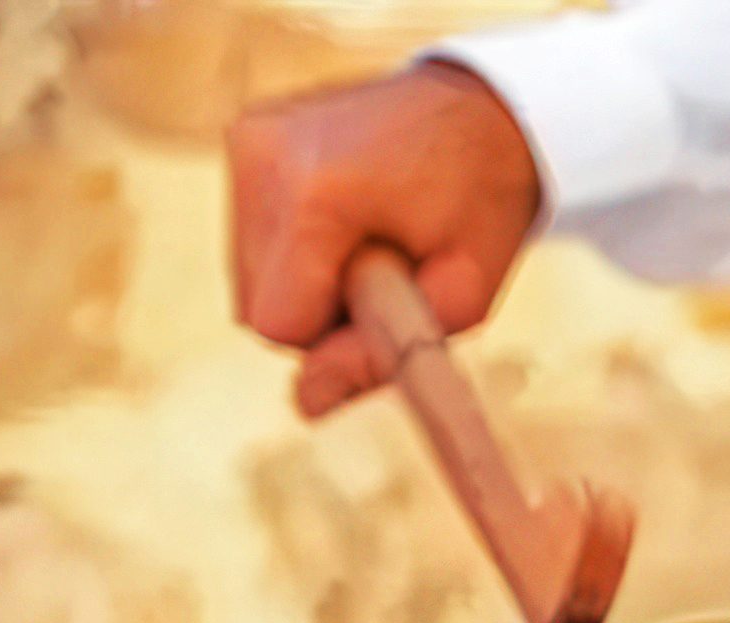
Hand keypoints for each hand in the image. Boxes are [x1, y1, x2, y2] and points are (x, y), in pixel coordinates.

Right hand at [228, 63, 541, 417]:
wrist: (487, 109)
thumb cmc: (483, 202)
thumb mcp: (460, 297)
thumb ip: (380, 356)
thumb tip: (305, 407)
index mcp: (313, 196)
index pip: (279, 327)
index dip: (337, 337)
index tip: (388, 301)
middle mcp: (262, 159)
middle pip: (256, 306)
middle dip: (319, 311)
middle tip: (387, 269)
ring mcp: (246, 141)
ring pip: (248, 276)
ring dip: (307, 280)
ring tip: (370, 238)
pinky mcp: (243, 136)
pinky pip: (250, 234)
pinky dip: (294, 245)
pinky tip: (346, 216)